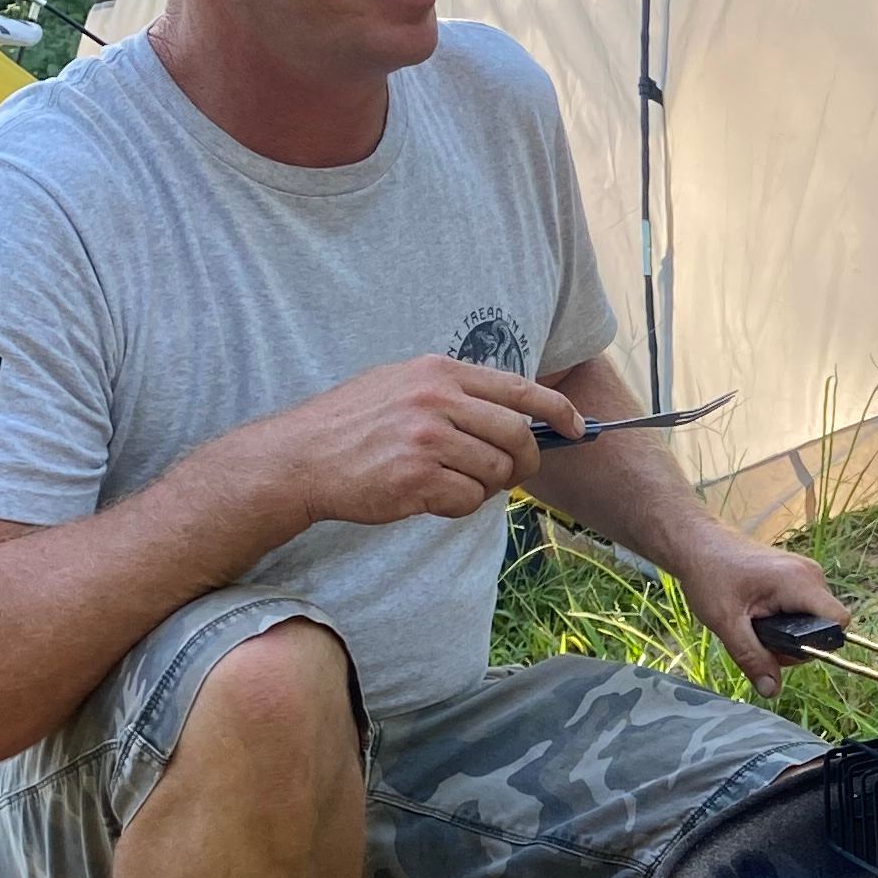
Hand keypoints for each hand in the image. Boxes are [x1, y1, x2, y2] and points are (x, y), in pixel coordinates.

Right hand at [241, 359, 581, 529]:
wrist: (302, 458)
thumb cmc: (351, 425)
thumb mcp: (400, 384)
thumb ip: (451, 392)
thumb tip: (510, 412)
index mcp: (438, 372)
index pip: (518, 388)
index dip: (556, 410)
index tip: (575, 427)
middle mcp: (436, 400)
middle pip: (516, 435)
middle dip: (525, 461)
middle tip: (511, 474)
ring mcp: (427, 439)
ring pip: (496, 471)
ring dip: (485, 486)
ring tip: (453, 483)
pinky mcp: (417, 478)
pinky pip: (468, 498)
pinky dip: (459, 505)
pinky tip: (431, 497)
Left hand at [678, 534, 848, 697]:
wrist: (697, 545)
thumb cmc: (709, 576)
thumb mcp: (726, 624)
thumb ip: (752, 658)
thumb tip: (771, 691)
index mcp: (799, 582)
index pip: (838, 621)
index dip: (820, 645)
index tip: (786, 649)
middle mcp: (810, 575)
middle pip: (824, 626)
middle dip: (794, 644)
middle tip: (756, 638)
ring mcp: (805, 573)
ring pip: (813, 620)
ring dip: (787, 634)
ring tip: (752, 625)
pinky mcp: (797, 576)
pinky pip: (804, 609)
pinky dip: (784, 620)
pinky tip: (757, 616)